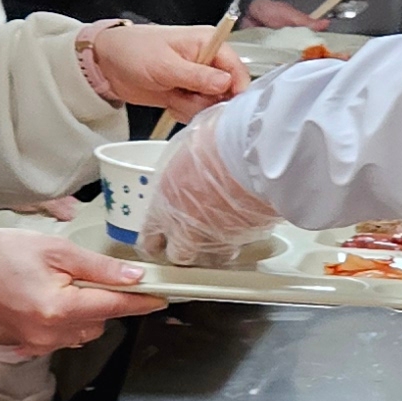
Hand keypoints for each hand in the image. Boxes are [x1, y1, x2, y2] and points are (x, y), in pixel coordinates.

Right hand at [0, 221, 166, 349]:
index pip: (115, 307)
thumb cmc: (0, 251)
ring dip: (87, 309)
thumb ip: (98, 267)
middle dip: (106, 299)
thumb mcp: (55, 249)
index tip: (160, 296)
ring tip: (67, 282)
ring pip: (84, 330)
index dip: (141, 301)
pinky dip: (69, 318)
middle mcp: (49, 333)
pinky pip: (63, 335)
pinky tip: (54, 297)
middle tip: (93, 273)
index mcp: (59, 309)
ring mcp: (37, 342)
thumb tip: (133, 276)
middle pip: (101, 321)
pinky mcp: (27, 343)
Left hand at [81, 19, 249, 119]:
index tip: (220, 102)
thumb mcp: (165, 65)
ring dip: (193, 107)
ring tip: (173, 96)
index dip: (234, 89)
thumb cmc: (133, 51)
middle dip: (207, 101)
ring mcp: (197, 79)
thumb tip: (226, 83)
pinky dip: (184, 111)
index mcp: (208, 44)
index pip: (236, 69)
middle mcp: (207, 61)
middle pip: (227, 91)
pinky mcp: (186, 94)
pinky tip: (170, 102)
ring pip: (211, 104)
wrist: (107, 63)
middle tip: (186, 96)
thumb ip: (197, 76)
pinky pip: (197, 111)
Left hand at [142, 111, 283, 267]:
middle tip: (192, 241)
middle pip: (180, 255)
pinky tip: (245, 221)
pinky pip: (240, 243)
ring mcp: (217, 237)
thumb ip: (181, 166)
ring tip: (223, 231)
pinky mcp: (244, 238)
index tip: (157, 241)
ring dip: (216, 247)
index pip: (149, 237)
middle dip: (185, 249)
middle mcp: (187, 227)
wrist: (252, 154)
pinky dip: (242, 236)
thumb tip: (184, 152)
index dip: (154, 240)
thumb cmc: (217, 144)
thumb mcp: (186, 148)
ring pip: (213, 256)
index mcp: (165, 204)